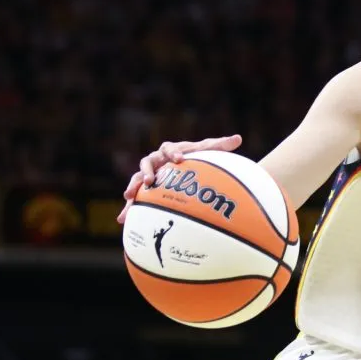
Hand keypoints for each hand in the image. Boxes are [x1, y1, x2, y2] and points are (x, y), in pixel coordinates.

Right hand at [116, 135, 242, 223]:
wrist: (185, 165)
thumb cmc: (197, 156)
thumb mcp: (208, 150)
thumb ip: (221, 145)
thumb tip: (238, 139)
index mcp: (169, 150)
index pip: (169, 149)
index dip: (172, 153)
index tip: (178, 158)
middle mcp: (155, 161)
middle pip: (146, 163)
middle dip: (146, 171)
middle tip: (149, 179)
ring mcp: (148, 175)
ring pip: (136, 180)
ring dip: (132, 187)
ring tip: (129, 197)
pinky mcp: (145, 190)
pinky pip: (135, 199)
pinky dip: (128, 208)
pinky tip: (122, 220)